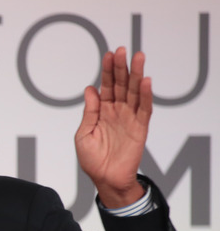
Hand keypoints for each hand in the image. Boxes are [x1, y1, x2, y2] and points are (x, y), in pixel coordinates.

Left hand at [75, 46, 150, 207]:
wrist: (105, 179)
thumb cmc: (92, 159)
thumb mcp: (84, 134)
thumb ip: (89, 112)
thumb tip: (90, 89)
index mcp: (102, 111)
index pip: (106, 86)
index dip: (107, 71)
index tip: (108, 54)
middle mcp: (117, 111)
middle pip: (121, 84)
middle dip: (121, 67)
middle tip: (122, 50)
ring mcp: (129, 118)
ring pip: (135, 92)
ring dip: (137, 75)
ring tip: (138, 57)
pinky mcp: (140, 128)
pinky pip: (144, 109)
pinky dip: (146, 95)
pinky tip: (146, 81)